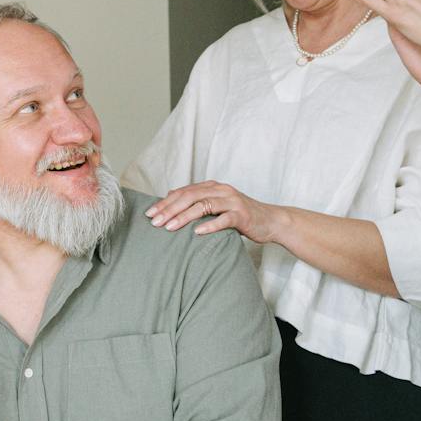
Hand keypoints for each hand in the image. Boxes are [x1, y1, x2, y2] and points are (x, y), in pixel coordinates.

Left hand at [146, 182, 285, 241]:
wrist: (270, 220)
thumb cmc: (240, 216)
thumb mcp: (217, 206)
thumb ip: (197, 203)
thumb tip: (170, 201)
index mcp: (212, 187)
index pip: (183, 192)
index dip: (165, 202)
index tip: (149, 214)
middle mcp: (221, 190)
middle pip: (190, 197)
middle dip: (169, 209)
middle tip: (154, 222)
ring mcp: (232, 201)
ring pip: (204, 206)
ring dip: (184, 217)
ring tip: (168, 228)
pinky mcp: (242, 215)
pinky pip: (224, 219)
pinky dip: (210, 225)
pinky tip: (197, 233)